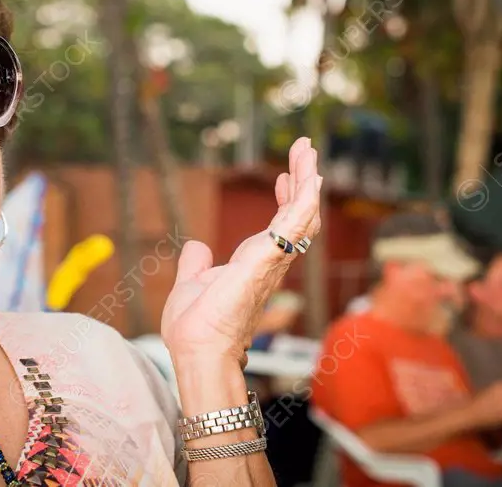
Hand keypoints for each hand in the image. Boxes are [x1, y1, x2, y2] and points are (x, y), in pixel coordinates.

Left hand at [161, 137, 321, 365]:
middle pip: (297, 215)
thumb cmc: (197, 329)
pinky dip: (303, 200)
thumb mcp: (192, 284)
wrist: (196, 350)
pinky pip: (293, 225)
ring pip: (301, 215)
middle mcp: (270, 262)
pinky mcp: (266, 259)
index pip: (279, 226)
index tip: (283, 176)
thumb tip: (196, 246)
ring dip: (306, 181)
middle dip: (303, 181)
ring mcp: (271, 261)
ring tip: (308, 151)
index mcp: (253, 264)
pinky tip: (309, 177)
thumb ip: (196, 264)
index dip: (284, 199)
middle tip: (305, 150)